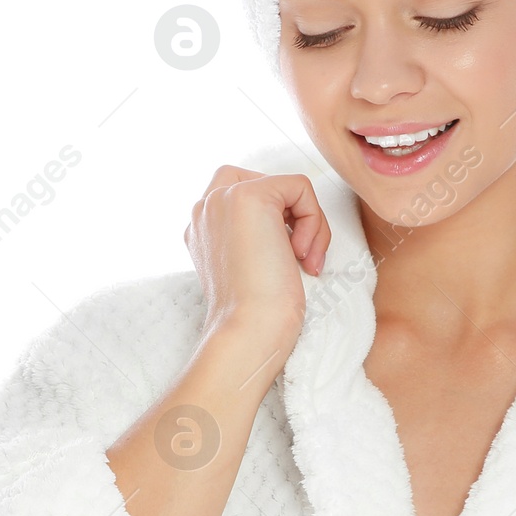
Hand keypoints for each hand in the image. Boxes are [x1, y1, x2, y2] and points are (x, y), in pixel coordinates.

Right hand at [184, 167, 331, 361]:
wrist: (249, 331)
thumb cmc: (257, 315)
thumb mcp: (251, 267)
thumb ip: (255, 238)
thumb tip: (290, 227)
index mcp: (202, 228)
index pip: (247, 197)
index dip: (279, 223)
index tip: (286, 261)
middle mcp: (205, 208)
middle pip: (265, 184)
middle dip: (294, 216)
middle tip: (300, 256)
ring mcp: (222, 197)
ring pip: (285, 187)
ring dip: (310, 223)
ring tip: (305, 261)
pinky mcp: (248, 195)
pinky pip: (300, 186)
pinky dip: (314, 219)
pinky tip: (301, 253)